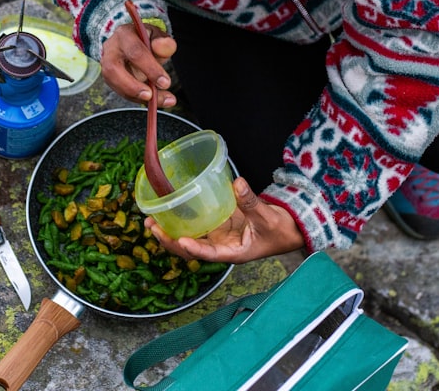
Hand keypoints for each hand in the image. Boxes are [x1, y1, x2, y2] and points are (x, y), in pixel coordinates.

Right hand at [100, 21, 177, 107]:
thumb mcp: (158, 37)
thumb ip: (164, 42)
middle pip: (114, 68)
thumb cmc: (146, 40)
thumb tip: (165, 46)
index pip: (135, 52)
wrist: (132, 42)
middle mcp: (111, 48)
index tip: (165, 83)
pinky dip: (135, 98)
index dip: (150, 68)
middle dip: (133, 86)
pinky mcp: (109, 77)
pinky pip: (119, 90)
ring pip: (113, 82)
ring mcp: (106, 63)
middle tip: (151, 96)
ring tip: (153, 101)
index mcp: (124, 34)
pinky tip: (151, 101)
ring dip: (133, 95)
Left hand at [144, 178, 305, 263]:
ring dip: (170, 231)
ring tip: (150, 220)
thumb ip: (251, 202)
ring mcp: (218, 236)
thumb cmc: (280, 231)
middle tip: (152, 226)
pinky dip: (182, 218)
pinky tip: (168, 210)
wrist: (288, 230)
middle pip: (191, 248)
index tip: (180, 241)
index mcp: (233, 252)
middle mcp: (221, 246)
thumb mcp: (267, 217)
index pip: (210, 253)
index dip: (194, 249)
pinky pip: (197, 224)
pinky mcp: (218, 225)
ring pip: (189, 236)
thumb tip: (238, 184)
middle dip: (170, 240)